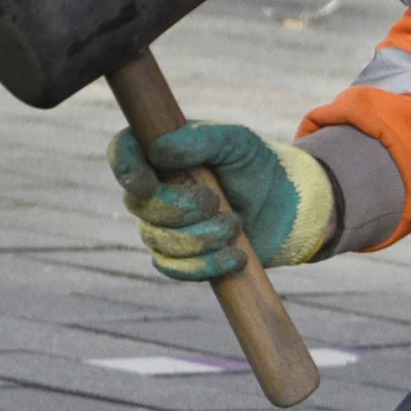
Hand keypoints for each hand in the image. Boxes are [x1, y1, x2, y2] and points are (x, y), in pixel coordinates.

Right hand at [108, 123, 333, 280]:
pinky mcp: (182, 257)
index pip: (122, 153)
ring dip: (202, 238)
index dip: (125, 169)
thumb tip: (157, 152)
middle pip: (140, 206)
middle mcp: (154, 189)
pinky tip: (235, 255)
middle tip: (217, 202)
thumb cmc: (256, 165)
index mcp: (160, 152)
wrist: (287, 207)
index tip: (147, 184)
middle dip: (181, 209)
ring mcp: (164, 226)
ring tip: (235, 225)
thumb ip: (199, 140)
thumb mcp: (235, 142)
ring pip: (160, 241)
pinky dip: (207, 265)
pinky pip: (175, 269)